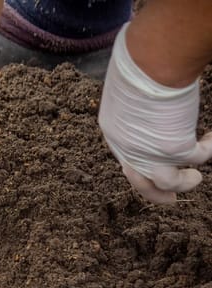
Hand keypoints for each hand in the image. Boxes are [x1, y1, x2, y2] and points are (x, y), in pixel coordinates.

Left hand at [98, 24, 211, 203]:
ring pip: (169, 182)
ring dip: (184, 183)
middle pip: (140, 181)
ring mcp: (150, 151)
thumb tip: (144, 88)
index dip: (138, 165)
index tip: (148, 169)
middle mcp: (126, 146)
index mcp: (113, 129)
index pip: (125, 156)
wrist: (150, 60)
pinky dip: (209, 149)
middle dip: (155, 192)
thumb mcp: (127, 85)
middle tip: (169, 200)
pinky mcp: (174, 149)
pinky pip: (199, 158)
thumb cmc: (139, 60)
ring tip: (195, 178)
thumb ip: (134, 99)